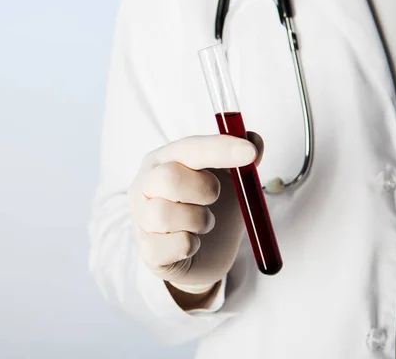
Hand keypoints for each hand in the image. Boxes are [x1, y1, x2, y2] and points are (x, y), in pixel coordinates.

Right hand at [127, 133, 263, 294]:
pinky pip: (172, 245)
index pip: (188, 147)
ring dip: (199, 220)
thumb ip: (243, 158)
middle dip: (203, 189)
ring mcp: (141, 218)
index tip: (250, 153)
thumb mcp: (232, 181)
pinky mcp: (147, 250)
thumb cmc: (212, 210)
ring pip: (164, 214)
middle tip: (214, 198)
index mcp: (163, 160)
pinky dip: (191, 245)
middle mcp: (144, 184)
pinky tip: (193, 244)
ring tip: (204, 224)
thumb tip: (254, 139)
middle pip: (168, 177)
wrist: (204, 257)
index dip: (219, 148)